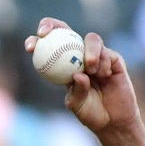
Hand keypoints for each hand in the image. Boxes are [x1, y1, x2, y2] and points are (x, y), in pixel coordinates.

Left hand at [25, 19, 139, 132]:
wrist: (114, 120)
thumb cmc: (91, 113)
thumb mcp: (77, 106)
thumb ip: (76, 92)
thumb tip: (77, 74)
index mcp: (63, 65)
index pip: (48, 47)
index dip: (37, 42)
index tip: (30, 47)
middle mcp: (79, 56)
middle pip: (65, 30)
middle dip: (53, 25)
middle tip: (45, 33)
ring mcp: (97, 55)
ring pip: (91, 39)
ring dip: (89, 51)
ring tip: (91, 69)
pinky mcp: (114, 58)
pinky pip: (108, 53)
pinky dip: (104, 63)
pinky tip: (104, 75)